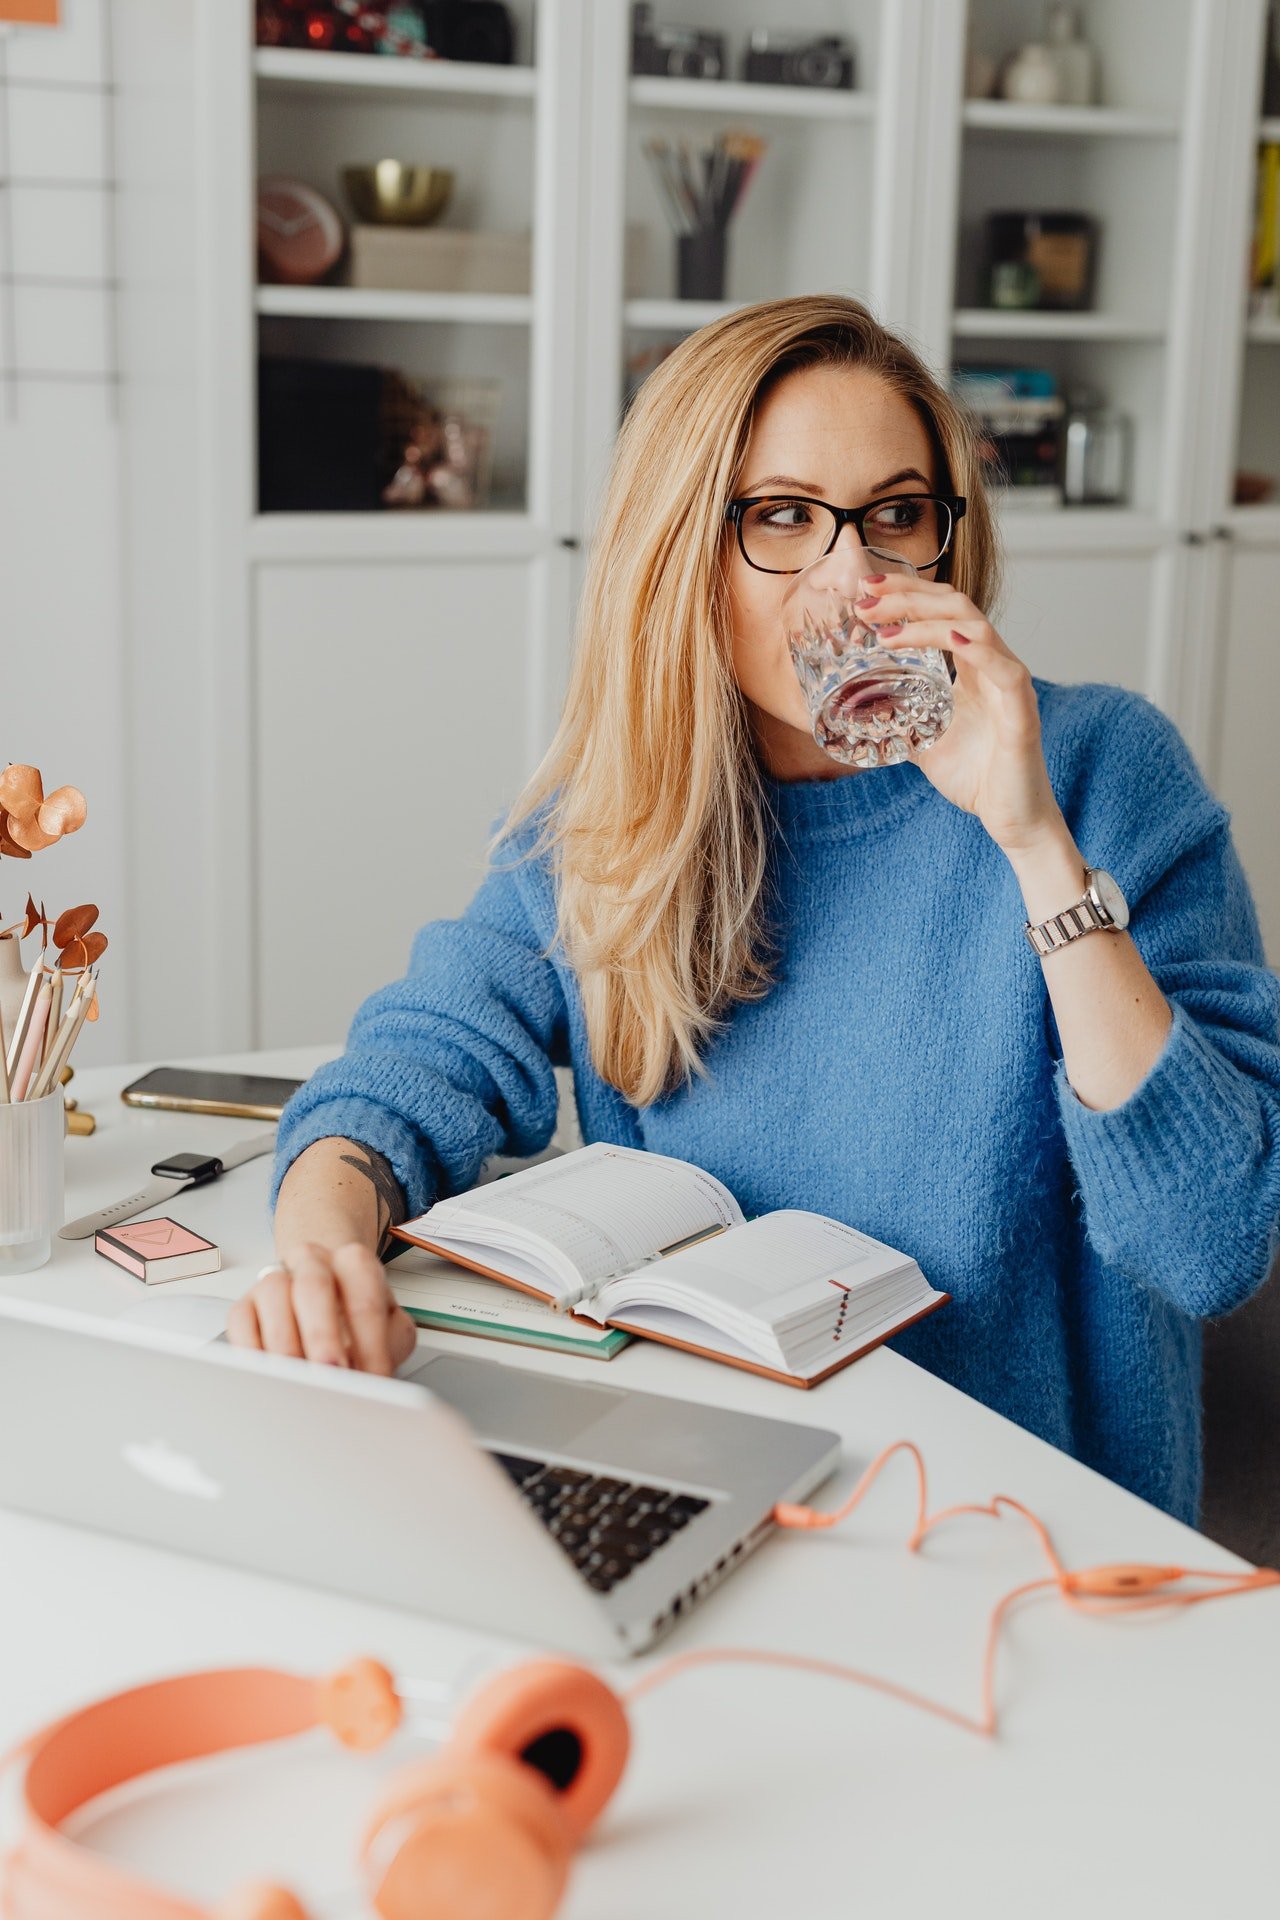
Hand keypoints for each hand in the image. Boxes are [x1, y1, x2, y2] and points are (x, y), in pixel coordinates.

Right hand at [227, 1242, 416, 1374]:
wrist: (325, 1292)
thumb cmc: (356, 1315)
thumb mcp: (389, 1326)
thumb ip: (388, 1345)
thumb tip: (375, 1377)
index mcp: (354, 1262)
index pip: (365, 1299)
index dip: (371, 1343)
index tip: (373, 1378)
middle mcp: (313, 1261)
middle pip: (314, 1286)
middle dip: (322, 1334)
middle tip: (331, 1373)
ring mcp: (276, 1278)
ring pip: (273, 1293)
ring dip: (286, 1340)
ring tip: (299, 1380)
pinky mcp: (246, 1302)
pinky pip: (240, 1319)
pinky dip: (251, 1348)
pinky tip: (267, 1374)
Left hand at [855, 574, 1063, 856]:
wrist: (1012, 821)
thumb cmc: (978, 780)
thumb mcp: (924, 743)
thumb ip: (901, 722)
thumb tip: (861, 716)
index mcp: (974, 669)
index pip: (942, 613)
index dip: (906, 596)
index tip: (866, 591)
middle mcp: (994, 667)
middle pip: (956, 606)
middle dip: (909, 595)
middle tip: (866, 596)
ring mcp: (1010, 685)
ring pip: (975, 627)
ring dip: (928, 621)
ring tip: (885, 628)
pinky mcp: (1021, 710)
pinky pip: (1005, 668)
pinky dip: (976, 648)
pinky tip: (949, 640)